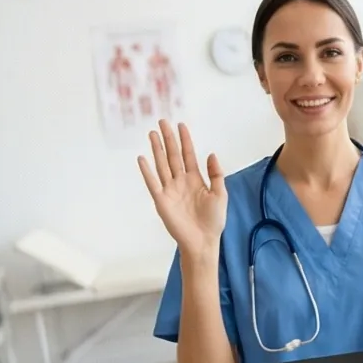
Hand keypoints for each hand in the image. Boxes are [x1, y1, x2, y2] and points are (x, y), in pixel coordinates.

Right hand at [138, 120, 226, 261]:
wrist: (203, 241)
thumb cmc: (213, 221)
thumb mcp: (220, 194)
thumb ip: (216, 174)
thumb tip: (211, 154)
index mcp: (195, 179)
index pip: (188, 155)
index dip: (185, 140)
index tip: (180, 125)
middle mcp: (180, 181)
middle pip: (173, 156)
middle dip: (168, 139)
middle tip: (162, 122)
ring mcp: (170, 190)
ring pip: (162, 165)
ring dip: (157, 150)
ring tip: (152, 134)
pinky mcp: (161, 200)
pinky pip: (153, 183)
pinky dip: (147, 171)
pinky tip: (142, 159)